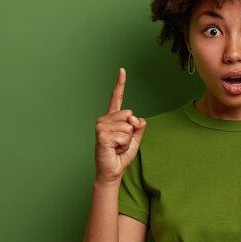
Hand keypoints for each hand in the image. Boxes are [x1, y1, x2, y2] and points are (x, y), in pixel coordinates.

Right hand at [94, 68, 146, 184]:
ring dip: (127, 140)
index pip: (117, 97)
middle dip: (131, 131)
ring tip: (117, 146)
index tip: (122, 70)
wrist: (113, 171)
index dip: (120, 84)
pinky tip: (114, 148)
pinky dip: (123, 144)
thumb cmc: (121, 154)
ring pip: (128, 126)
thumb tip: (135, 118)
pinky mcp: (101, 135)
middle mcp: (105, 119)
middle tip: (121, 142)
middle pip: (130, 115)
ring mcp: (101, 126)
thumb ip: (139, 126)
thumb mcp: (136, 138)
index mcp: (113, 117)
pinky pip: (124, 135)